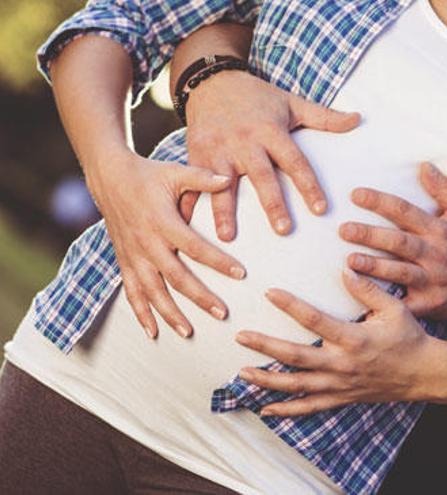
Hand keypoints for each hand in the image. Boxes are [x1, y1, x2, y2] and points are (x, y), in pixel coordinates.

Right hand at [88, 149, 245, 337]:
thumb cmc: (149, 174)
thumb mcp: (175, 172)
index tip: (241, 274)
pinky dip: (140, 313)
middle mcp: (147, 243)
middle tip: (222, 314)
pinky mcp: (124, 261)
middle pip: (176, 276)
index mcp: (163, 222)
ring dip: (170, 314)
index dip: (218, 261)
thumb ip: (202, 178)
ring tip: (189, 332)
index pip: (195, 247)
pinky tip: (153, 333)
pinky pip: (131, 292)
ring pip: (152, 291)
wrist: (108, 177)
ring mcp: (133, 255)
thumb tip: (229, 178)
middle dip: (200, 297)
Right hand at [180, 70, 360, 240]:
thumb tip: (359, 119)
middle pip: (261, 175)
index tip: (321, 209)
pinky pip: (190, 182)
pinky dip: (186, 203)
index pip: (295, 161)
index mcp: (271, 131)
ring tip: (228, 237)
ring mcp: (218, 149)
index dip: (309, 185)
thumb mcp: (292, 103)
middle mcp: (245, 141)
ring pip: (222, 184)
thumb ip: (324, 117)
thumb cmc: (258, 98)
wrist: (211, 81)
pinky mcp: (195, 154)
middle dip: (272, 203)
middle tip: (284, 230)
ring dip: (224, 211)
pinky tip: (185, 226)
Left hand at [236, 270, 438, 415]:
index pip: (314, 320)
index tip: (269, 292)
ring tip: (242, 372)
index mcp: (354, 338)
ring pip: (296, 385)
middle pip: (295, 356)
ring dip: (267, 380)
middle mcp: (342, 364)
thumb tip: (345, 269)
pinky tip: (265, 408)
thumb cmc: (409, 337)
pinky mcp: (342, 398)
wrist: (424, 373)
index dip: (290, 305)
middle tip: (241, 336)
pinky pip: (309, 407)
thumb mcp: (394, 308)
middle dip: (265, 346)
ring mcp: (340, 384)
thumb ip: (368, 289)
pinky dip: (286, 410)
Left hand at [338, 162, 446, 319]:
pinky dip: (384, 303)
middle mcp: (434, 254)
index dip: (381, 202)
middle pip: (398, 243)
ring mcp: (431, 280)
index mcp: (439, 229)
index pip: (406, 212)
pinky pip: (403, 303)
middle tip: (344, 229)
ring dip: (374, 267)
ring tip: (349, 261)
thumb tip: (423, 165)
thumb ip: (445, 188)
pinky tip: (363, 297)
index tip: (355, 194)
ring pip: (398, 273)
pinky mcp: (428, 304)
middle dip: (370, 235)